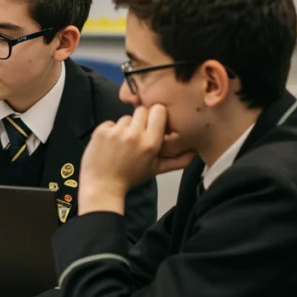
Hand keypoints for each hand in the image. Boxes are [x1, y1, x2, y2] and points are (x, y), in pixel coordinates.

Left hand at [79, 105, 193, 213]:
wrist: (103, 185)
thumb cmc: (130, 177)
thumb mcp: (156, 169)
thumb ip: (178, 161)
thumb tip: (195, 153)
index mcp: (151, 143)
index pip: (158, 111)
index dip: (156, 115)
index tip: (154, 122)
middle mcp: (134, 135)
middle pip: (142, 110)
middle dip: (141, 120)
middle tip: (137, 134)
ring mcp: (116, 132)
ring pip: (125, 117)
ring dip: (125, 127)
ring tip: (122, 143)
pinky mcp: (101, 131)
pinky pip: (110, 123)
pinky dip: (110, 131)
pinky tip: (110, 144)